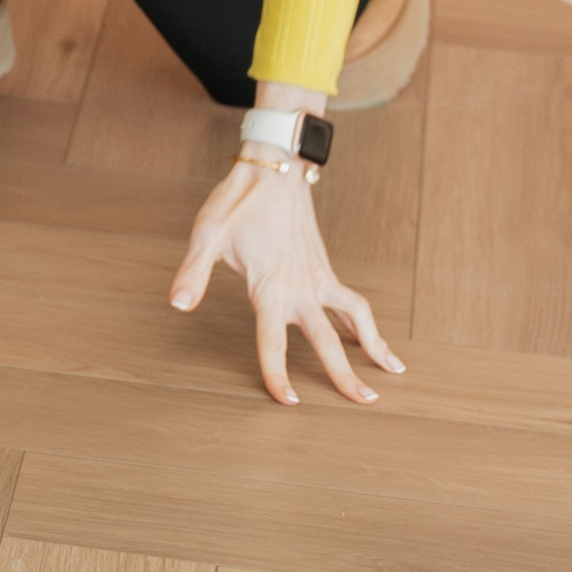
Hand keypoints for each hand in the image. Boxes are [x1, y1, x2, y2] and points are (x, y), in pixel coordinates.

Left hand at [170, 157, 401, 406]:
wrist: (274, 168)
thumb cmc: (237, 201)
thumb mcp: (207, 234)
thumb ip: (194, 273)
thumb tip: (178, 305)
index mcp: (269, 287)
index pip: (273, 341)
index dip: (277, 374)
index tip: (289, 401)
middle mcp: (300, 288)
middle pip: (326, 340)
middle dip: (344, 375)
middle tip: (365, 403)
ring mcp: (317, 278)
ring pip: (354, 319)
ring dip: (374, 346)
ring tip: (394, 372)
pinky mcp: (325, 269)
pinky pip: (352, 301)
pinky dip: (366, 322)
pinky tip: (372, 337)